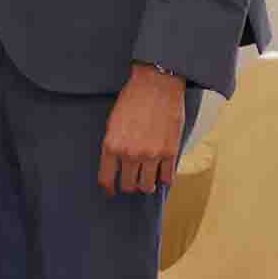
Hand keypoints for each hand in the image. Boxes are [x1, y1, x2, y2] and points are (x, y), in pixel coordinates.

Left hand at [99, 64, 186, 195]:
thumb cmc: (131, 100)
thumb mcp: (112, 122)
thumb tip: (115, 163)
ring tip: (147, 181)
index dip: (109, 188)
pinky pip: (168, 178)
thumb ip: (114, 145)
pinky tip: (162, 175)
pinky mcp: (170, 152)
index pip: (106, 178)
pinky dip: (165, 179)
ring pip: (148, 186)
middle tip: (131, 183)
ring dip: (147, 186)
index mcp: (111, 146)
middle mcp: (130, 154)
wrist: (156, 86)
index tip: (111, 192)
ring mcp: (151, 155)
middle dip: (129, 186)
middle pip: (129, 185)